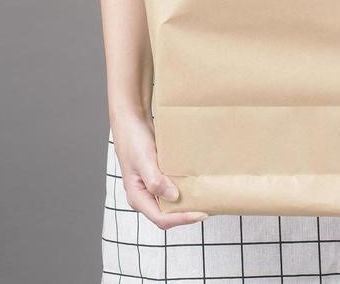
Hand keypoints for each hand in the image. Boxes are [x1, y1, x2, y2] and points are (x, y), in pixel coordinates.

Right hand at [111, 112, 208, 229]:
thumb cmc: (132, 139)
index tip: (201, 213)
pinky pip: (173, 190)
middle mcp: (144, 196)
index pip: (161, 218)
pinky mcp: (158, 179)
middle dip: (186, 214)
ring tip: (204, 199)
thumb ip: (155, 181)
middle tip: (208, 207)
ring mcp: (151, 188)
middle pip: (167, 215)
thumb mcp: (143, 160)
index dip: (182, 219)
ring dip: (186, 204)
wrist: (131, 120)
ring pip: (171, 204)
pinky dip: (184, 191)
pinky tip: (196, 185)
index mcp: (137, 197)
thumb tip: (173, 197)